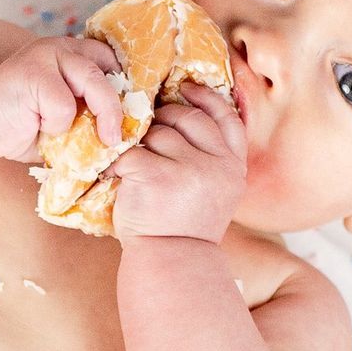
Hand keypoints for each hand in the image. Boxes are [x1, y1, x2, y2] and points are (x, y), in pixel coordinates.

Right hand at [0, 35, 125, 163]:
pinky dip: (56, 125)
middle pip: (110, 75)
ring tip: (86, 137)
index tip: (130, 120)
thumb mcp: (66, 119)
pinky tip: (37, 125)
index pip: (116, 65)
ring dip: (97, 116)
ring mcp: (48, 55)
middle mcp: (64, 48)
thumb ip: (90, 117)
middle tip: (116, 138)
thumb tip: (127, 138)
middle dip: (118, 111)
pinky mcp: (34, 72)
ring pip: (94, 83)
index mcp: (75, 55)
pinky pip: (64, 105)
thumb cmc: (23, 124)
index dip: (126, 93)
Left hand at [106, 83, 246, 243]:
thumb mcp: (214, 191)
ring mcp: (190, 169)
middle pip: (187, 117)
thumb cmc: (185, 226)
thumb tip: (186, 112)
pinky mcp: (157, 175)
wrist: (172, 262)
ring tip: (136, 168)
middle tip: (149, 133)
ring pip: (157, 133)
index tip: (186, 87)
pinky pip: (132, 152)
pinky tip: (117, 177)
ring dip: (141, 144)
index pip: (226, 117)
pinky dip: (119, 164)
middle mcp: (218, 165)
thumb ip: (210, 157)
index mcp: (234, 167)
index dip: (206, 97)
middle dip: (164, 118)